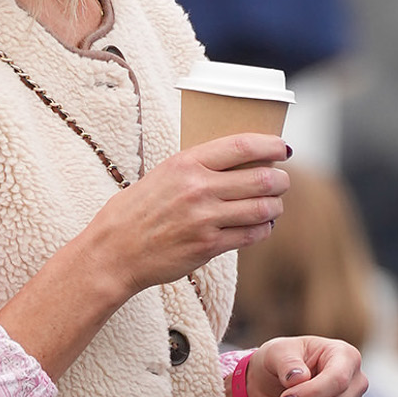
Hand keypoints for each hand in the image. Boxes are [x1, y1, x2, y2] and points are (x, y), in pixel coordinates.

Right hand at [0, 133, 290, 385]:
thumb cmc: (137, 211)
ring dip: (275, 206)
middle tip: (283, 181)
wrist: (114, 251)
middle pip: (261, 178)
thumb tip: (238, 160)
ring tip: (274, 205)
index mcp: (186, 162)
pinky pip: (251, 234)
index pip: (242, 146)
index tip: (283, 148)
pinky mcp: (208, 245)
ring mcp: (205, 218)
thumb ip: (197, 167)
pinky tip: (262, 226)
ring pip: (262, 208)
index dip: (270, 145)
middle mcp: (198, 187)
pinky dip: (263, 229)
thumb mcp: (163, 174)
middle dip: (280, 180)